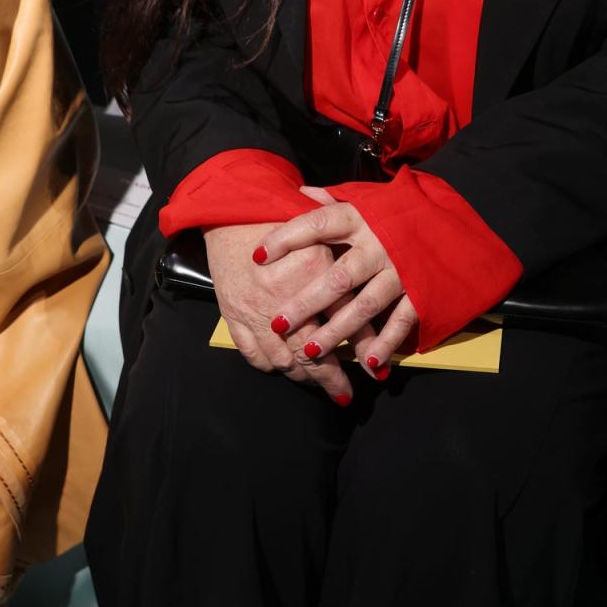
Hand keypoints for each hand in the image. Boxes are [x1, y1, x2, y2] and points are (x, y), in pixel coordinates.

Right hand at [205, 221, 359, 403]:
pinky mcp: (235, 316)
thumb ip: (346, 259)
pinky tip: (285, 369)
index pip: (345, 317)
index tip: (375, 369)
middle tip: (344, 394)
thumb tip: (373, 293)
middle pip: (314, 349)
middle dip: (331, 378)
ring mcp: (257, 310)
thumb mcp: (320, 230)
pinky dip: (271, 366)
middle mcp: (286, 294)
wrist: (230, 211)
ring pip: (285, 358)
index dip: (363, 348)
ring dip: (304, 376)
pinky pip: (255, 354)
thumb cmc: (279, 215)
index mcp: (315, 267)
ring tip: (319, 385)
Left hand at [256, 201, 418, 379]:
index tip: (258, 256)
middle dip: (307, 302)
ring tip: (310, 351)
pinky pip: (401, 320)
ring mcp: (401, 269)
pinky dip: (386, 341)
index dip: (287, 238)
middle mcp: (379, 244)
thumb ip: (335, 199)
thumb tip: (300, 192)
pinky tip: (367, 360)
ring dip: (337, 330)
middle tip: (278, 322)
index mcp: (361, 217)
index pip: (318, 224)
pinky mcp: (422, 290)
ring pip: (365, 304)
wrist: (452, 219)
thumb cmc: (400, 210)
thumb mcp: (368, 197)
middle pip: (338, 276)